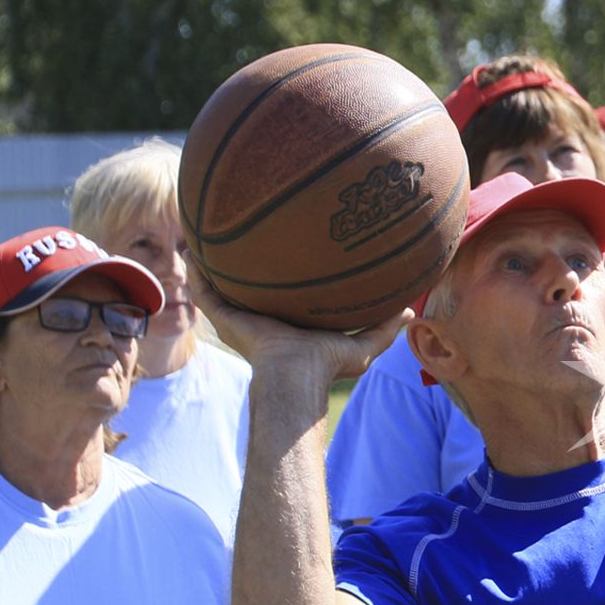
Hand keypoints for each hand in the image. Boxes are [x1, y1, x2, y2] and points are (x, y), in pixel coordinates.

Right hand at [184, 253, 408, 384]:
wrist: (297, 374)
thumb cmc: (328, 365)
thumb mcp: (364, 344)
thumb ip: (385, 327)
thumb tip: (410, 310)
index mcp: (290, 322)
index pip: (284, 294)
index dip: (285, 274)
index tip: (291, 247)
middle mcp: (261, 318)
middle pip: (249, 286)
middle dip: (247, 263)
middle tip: (250, 232)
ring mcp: (239, 317)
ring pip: (221, 285)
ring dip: (214, 260)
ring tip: (210, 230)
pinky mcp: (224, 318)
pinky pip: (204, 290)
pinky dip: (197, 269)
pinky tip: (194, 245)